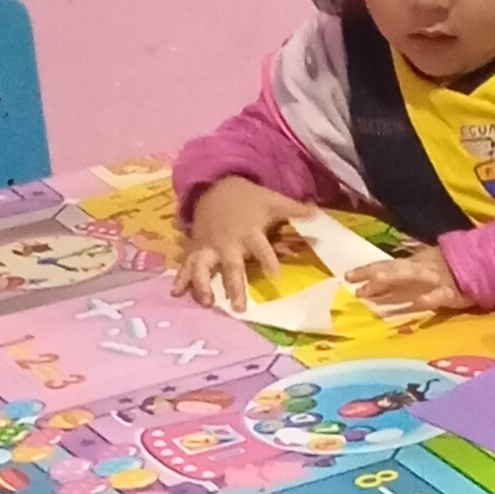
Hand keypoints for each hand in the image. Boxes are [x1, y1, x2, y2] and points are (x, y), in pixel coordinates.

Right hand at [177, 180, 299, 312]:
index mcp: (248, 232)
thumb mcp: (271, 200)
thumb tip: (319, 214)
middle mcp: (227, 242)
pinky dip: (180, 278)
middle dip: (234, 286)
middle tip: (239, 308)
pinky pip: (186, 265)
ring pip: (203, 267)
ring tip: (206, 303)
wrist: (214, 185)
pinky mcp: (195, 248)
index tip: (275, 275)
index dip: (268, 259)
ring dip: (202, 285)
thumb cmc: (248, 198)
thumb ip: (294, 210)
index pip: (260, 248)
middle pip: (231, 267)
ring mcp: (208, 246)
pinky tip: (175, 294)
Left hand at [351, 246, 461, 321]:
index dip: (368, 270)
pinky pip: (439, 295)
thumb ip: (406, 273)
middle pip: (394, 269)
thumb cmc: (454, 268)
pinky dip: (430, 298)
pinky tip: (420, 302)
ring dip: (393, 280)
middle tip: (352, 282)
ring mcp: (436, 279)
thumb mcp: (427, 265)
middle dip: (372, 274)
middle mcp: (422, 268)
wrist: (485, 263)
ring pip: (412, 276)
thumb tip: (379, 279)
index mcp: (415, 263)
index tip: (347, 276)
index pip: (388, 265)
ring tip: (373, 285)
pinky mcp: (452, 292)